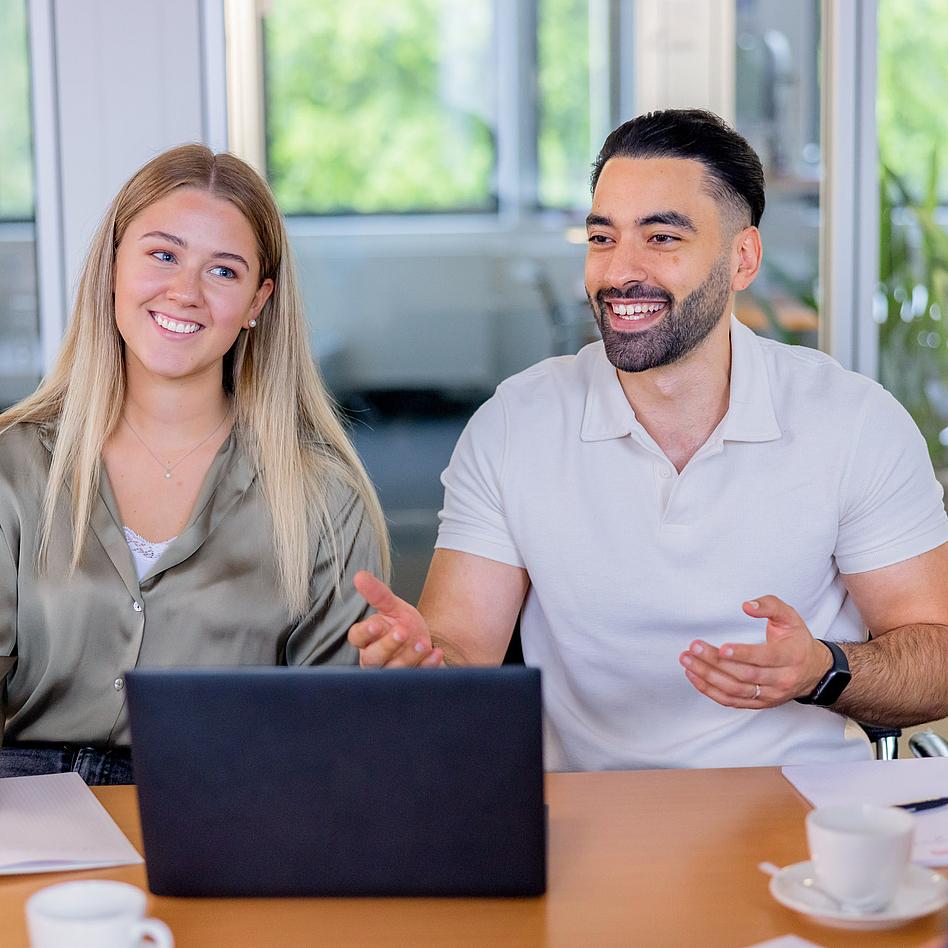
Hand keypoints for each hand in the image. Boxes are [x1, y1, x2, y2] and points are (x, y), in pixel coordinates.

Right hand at [348, 571, 444, 668]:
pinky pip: (416, 676)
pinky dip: (426, 666)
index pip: (357, 637)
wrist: (427, 645)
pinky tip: (435, 653)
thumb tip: (359, 575)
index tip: (377, 625)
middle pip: (372, 658)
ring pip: (393, 670)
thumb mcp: (393, 607)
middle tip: (402, 632)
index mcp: (367, 639)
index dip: (365, 633)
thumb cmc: (404, 625)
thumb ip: (377, 594)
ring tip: (423, 642)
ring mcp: (391, 673)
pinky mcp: (410, 680)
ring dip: (409, 656)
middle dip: (387, 646)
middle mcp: (375, 659)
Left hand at [678, 595, 832, 708]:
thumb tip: (747, 605)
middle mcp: (781, 680)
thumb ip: (770, 606)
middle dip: (715, 662)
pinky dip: (710, 691)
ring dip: (708, 677)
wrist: (813, 671)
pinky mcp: (759, 703)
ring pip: (735, 690)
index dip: (743, 654)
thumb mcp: (790, 617)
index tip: (722, 648)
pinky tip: (694, 676)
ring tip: (688, 661)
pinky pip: (731, 701)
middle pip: (745, 675)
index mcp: (791, 657)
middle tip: (694, 648)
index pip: (765, 658)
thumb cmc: (797, 641)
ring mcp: (770, 695)